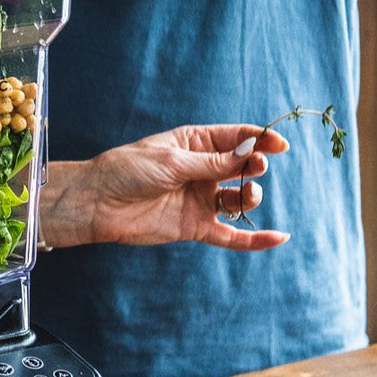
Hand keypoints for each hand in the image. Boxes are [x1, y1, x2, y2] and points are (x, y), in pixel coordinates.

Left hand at [41, 125, 290, 251]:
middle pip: (242, 166)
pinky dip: (254, 238)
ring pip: (239, 199)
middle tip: (255, 166)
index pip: (234, 138)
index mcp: (193, 144)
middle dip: (255, 164)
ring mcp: (200, 199)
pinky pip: (231, 234)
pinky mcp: (195, 226)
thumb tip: (249, 151)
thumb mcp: (171, 161)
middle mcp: (200, 170)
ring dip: (252, 196)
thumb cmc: (127, 171)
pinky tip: (279, 237)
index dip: (259, 139)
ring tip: (249, 194)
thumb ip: (211, 162)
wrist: (97, 203)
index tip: (278, 144)